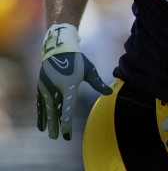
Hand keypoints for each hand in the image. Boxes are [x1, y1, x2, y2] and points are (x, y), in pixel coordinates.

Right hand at [37, 24, 111, 139]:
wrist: (59, 49)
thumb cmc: (77, 60)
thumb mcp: (89, 70)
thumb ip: (98, 83)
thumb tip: (109, 93)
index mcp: (68, 85)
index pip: (68, 108)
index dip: (67, 122)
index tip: (67, 134)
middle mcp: (55, 88)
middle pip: (55, 111)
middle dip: (57, 125)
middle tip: (58, 138)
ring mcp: (46, 88)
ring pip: (47, 109)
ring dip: (48, 122)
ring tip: (50, 134)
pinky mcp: (41, 87)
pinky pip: (40, 104)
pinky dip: (41, 114)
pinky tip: (41, 125)